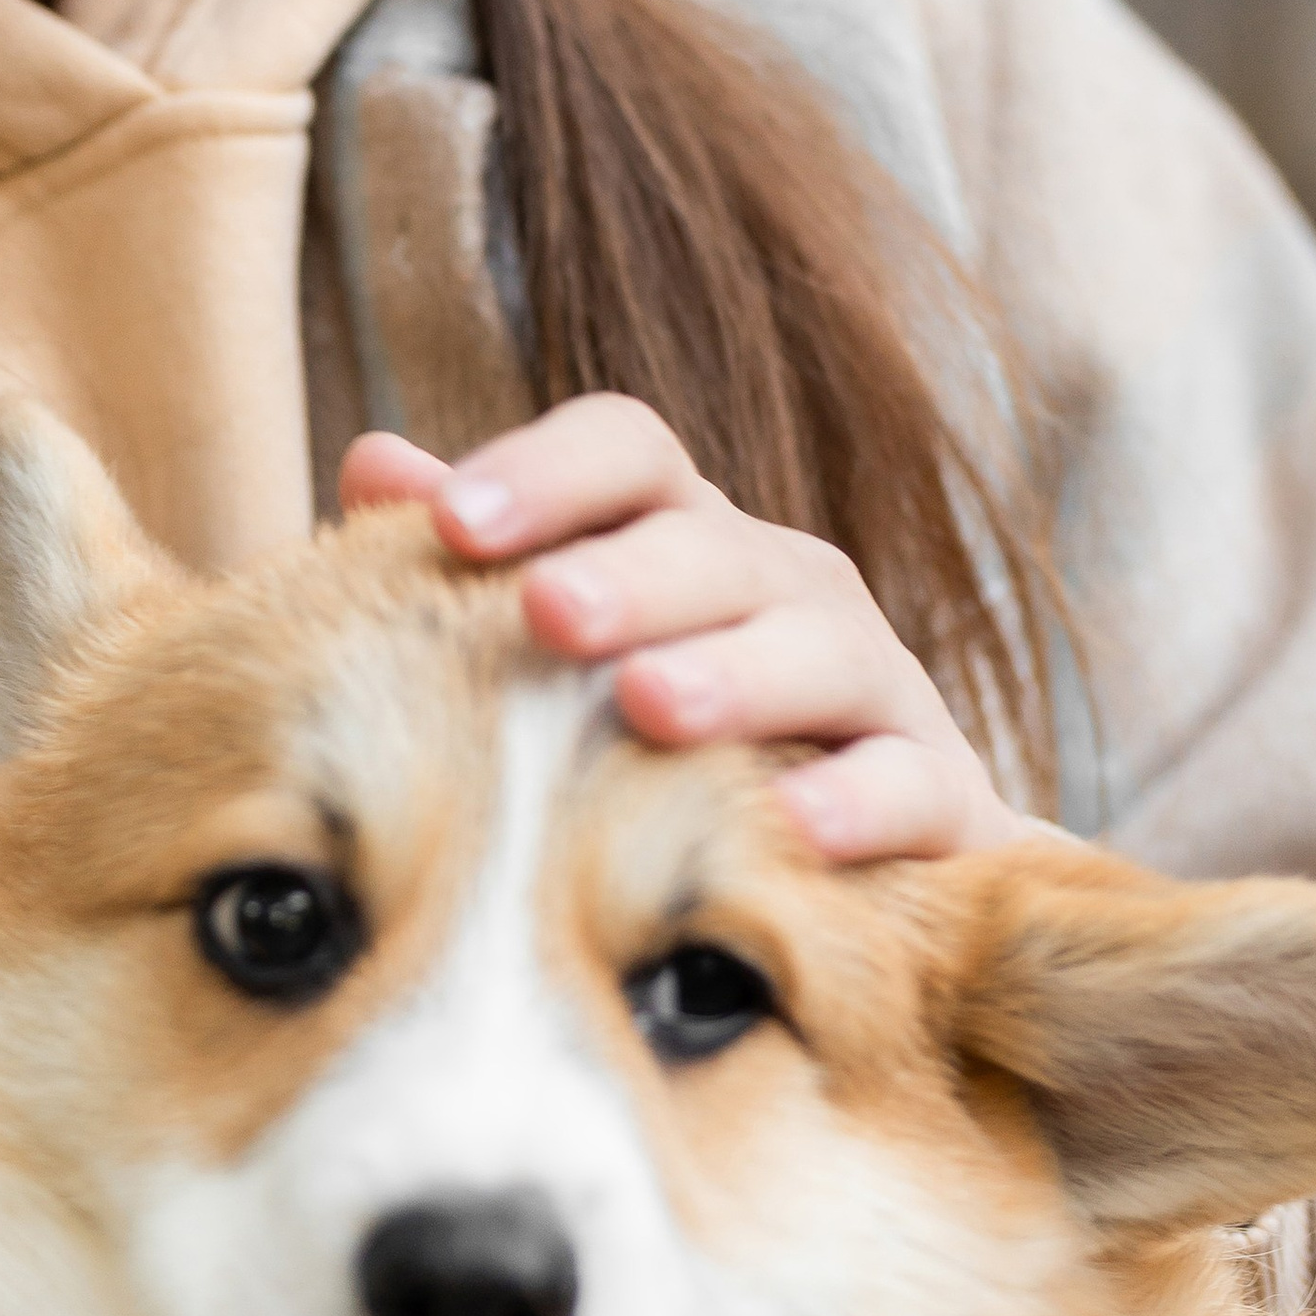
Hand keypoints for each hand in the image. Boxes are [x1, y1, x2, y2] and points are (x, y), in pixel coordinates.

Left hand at [340, 396, 1031, 864]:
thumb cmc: (677, 747)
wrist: (874, 861)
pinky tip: (796, 827)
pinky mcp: (942, 796)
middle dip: (630, 573)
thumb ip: (485, 564)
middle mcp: (787, 589)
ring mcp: (873, 686)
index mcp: (688, 539)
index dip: (546, 471)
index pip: (629, 454)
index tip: (452, 520)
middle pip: (717, 545)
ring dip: (736, 672)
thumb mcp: (586, 652)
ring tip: (649, 704)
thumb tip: (373, 462)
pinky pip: (913, 785)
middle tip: (546, 610)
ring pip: (820, 650)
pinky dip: (860, 801)